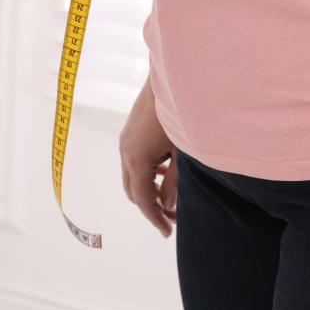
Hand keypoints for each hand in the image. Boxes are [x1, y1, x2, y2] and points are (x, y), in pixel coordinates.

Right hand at [119, 80, 177, 236]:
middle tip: (172, 218)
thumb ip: (175, 183)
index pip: (143, 200)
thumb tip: (167, 206)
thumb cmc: (183, 114)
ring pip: (131, 176)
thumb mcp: (183, 153)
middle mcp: (125, 151)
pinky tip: (164, 171)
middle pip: (133, 191)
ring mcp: (125, 139)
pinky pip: (132, 161)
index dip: (156, 219)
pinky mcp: (129, 130)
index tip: (168, 232)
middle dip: (151, 207)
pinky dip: (145, 173)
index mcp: (137, 160)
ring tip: (170, 196)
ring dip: (148, 189)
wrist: (175, 77)